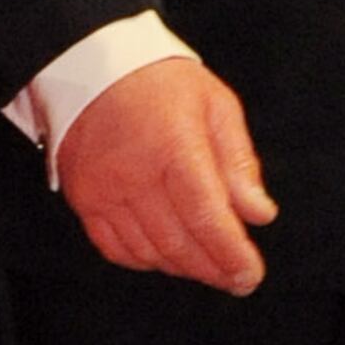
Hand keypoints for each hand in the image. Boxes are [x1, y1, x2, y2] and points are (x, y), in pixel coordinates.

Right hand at [53, 55, 276, 292]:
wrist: (92, 64)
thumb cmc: (160, 81)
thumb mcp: (216, 105)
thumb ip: (240, 162)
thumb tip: (260, 214)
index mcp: (174, 147)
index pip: (207, 218)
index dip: (231, 255)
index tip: (250, 274)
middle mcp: (135, 174)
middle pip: (179, 242)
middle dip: (214, 269)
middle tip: (237, 279)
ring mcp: (104, 190)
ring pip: (149, 252)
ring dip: (183, 268)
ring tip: (209, 268)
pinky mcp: (84, 199)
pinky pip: (115, 248)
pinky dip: (145, 261)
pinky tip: (167, 257)